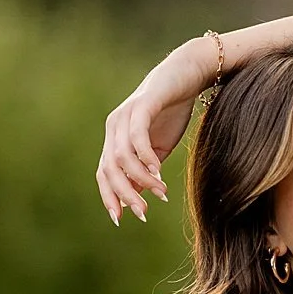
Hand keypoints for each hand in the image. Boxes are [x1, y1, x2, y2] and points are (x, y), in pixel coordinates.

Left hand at [96, 38, 207, 225]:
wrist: (188, 74)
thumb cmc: (173, 111)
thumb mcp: (159, 148)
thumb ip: (146, 170)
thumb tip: (141, 196)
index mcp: (115, 139)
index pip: (104, 173)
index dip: (110, 197)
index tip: (122, 219)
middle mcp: (114, 126)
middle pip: (109, 169)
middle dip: (125, 195)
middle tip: (143, 213)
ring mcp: (125, 115)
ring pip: (122, 157)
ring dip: (141, 179)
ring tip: (160, 191)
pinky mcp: (142, 105)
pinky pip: (137, 136)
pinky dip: (145, 157)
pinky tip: (158, 171)